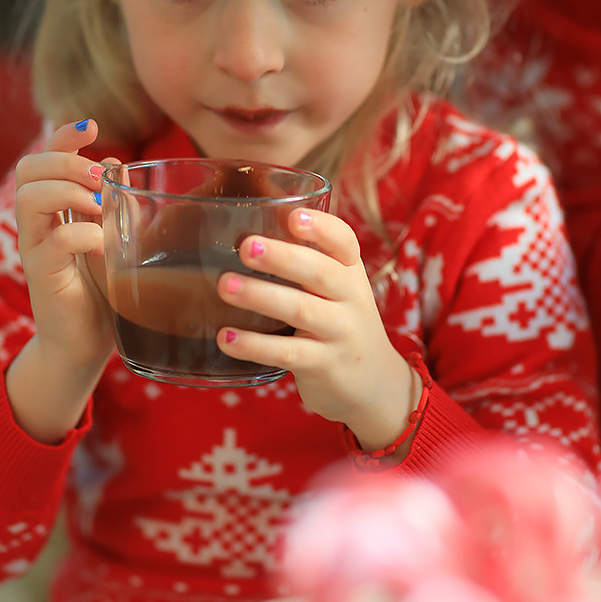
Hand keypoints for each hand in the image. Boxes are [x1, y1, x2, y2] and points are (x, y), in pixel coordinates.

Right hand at [13, 119, 113, 372]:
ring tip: (100, 206)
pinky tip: (104, 244)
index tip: (92, 126)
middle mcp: (37, 225)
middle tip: (101, 177)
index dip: (62, 136)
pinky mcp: (43, 276)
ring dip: (69, 190)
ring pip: (30, 197)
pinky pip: (54, 241)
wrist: (85, 347)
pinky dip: (83, 234)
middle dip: (66, 160)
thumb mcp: (115, 242)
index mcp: (53, 211)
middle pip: (28, 169)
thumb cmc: (102, 293)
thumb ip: (116, 207)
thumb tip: (122, 166)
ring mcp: (35, 250)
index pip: (44, 158)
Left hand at [216, 208, 418, 448]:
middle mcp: (351, 299)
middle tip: (246, 246)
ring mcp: (340, 333)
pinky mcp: (324, 365)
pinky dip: (255, 345)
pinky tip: (226, 337)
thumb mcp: (337, 291)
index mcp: (351, 272)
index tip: (293, 216)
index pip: (344, 241)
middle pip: (320, 272)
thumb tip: (240, 231)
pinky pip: (287, 353)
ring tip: (224, 286)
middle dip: (283, 257)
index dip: (321, 227)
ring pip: (301, 310)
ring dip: (261, 296)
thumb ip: (305, 266)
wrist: (375, 385)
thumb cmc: (340, 324)